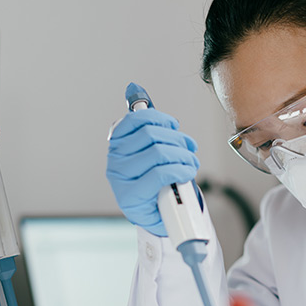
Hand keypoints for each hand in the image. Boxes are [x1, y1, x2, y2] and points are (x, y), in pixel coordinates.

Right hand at [106, 108, 198, 235]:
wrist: (158, 217)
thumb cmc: (157, 182)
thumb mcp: (152, 151)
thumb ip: (146, 124)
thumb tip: (133, 88)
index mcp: (117, 144)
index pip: (136, 119)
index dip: (160, 118)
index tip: (173, 126)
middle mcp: (115, 159)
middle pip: (152, 134)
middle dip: (177, 140)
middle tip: (189, 149)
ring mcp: (121, 178)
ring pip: (159, 152)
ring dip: (184, 156)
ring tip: (190, 164)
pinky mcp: (131, 196)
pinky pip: (162, 172)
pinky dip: (181, 170)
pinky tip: (186, 173)